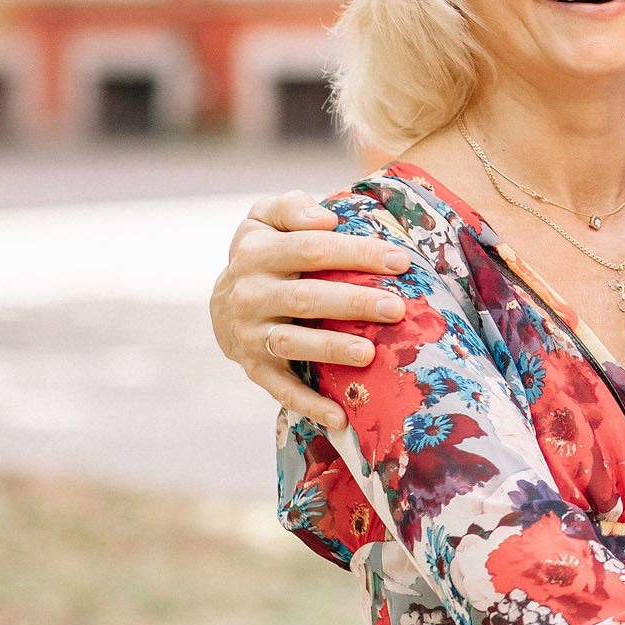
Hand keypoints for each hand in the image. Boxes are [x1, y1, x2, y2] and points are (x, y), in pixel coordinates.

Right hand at [210, 190, 412, 428]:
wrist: (223, 302)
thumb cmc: (266, 252)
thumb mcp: (265, 218)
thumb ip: (291, 207)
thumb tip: (326, 217)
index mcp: (257, 252)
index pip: (312, 249)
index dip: (357, 253)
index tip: (401, 261)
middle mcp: (249, 294)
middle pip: (308, 297)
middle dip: (355, 302)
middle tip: (397, 307)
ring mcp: (250, 335)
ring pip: (294, 343)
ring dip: (332, 349)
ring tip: (370, 353)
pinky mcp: (254, 368)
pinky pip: (282, 390)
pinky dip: (309, 406)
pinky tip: (341, 417)